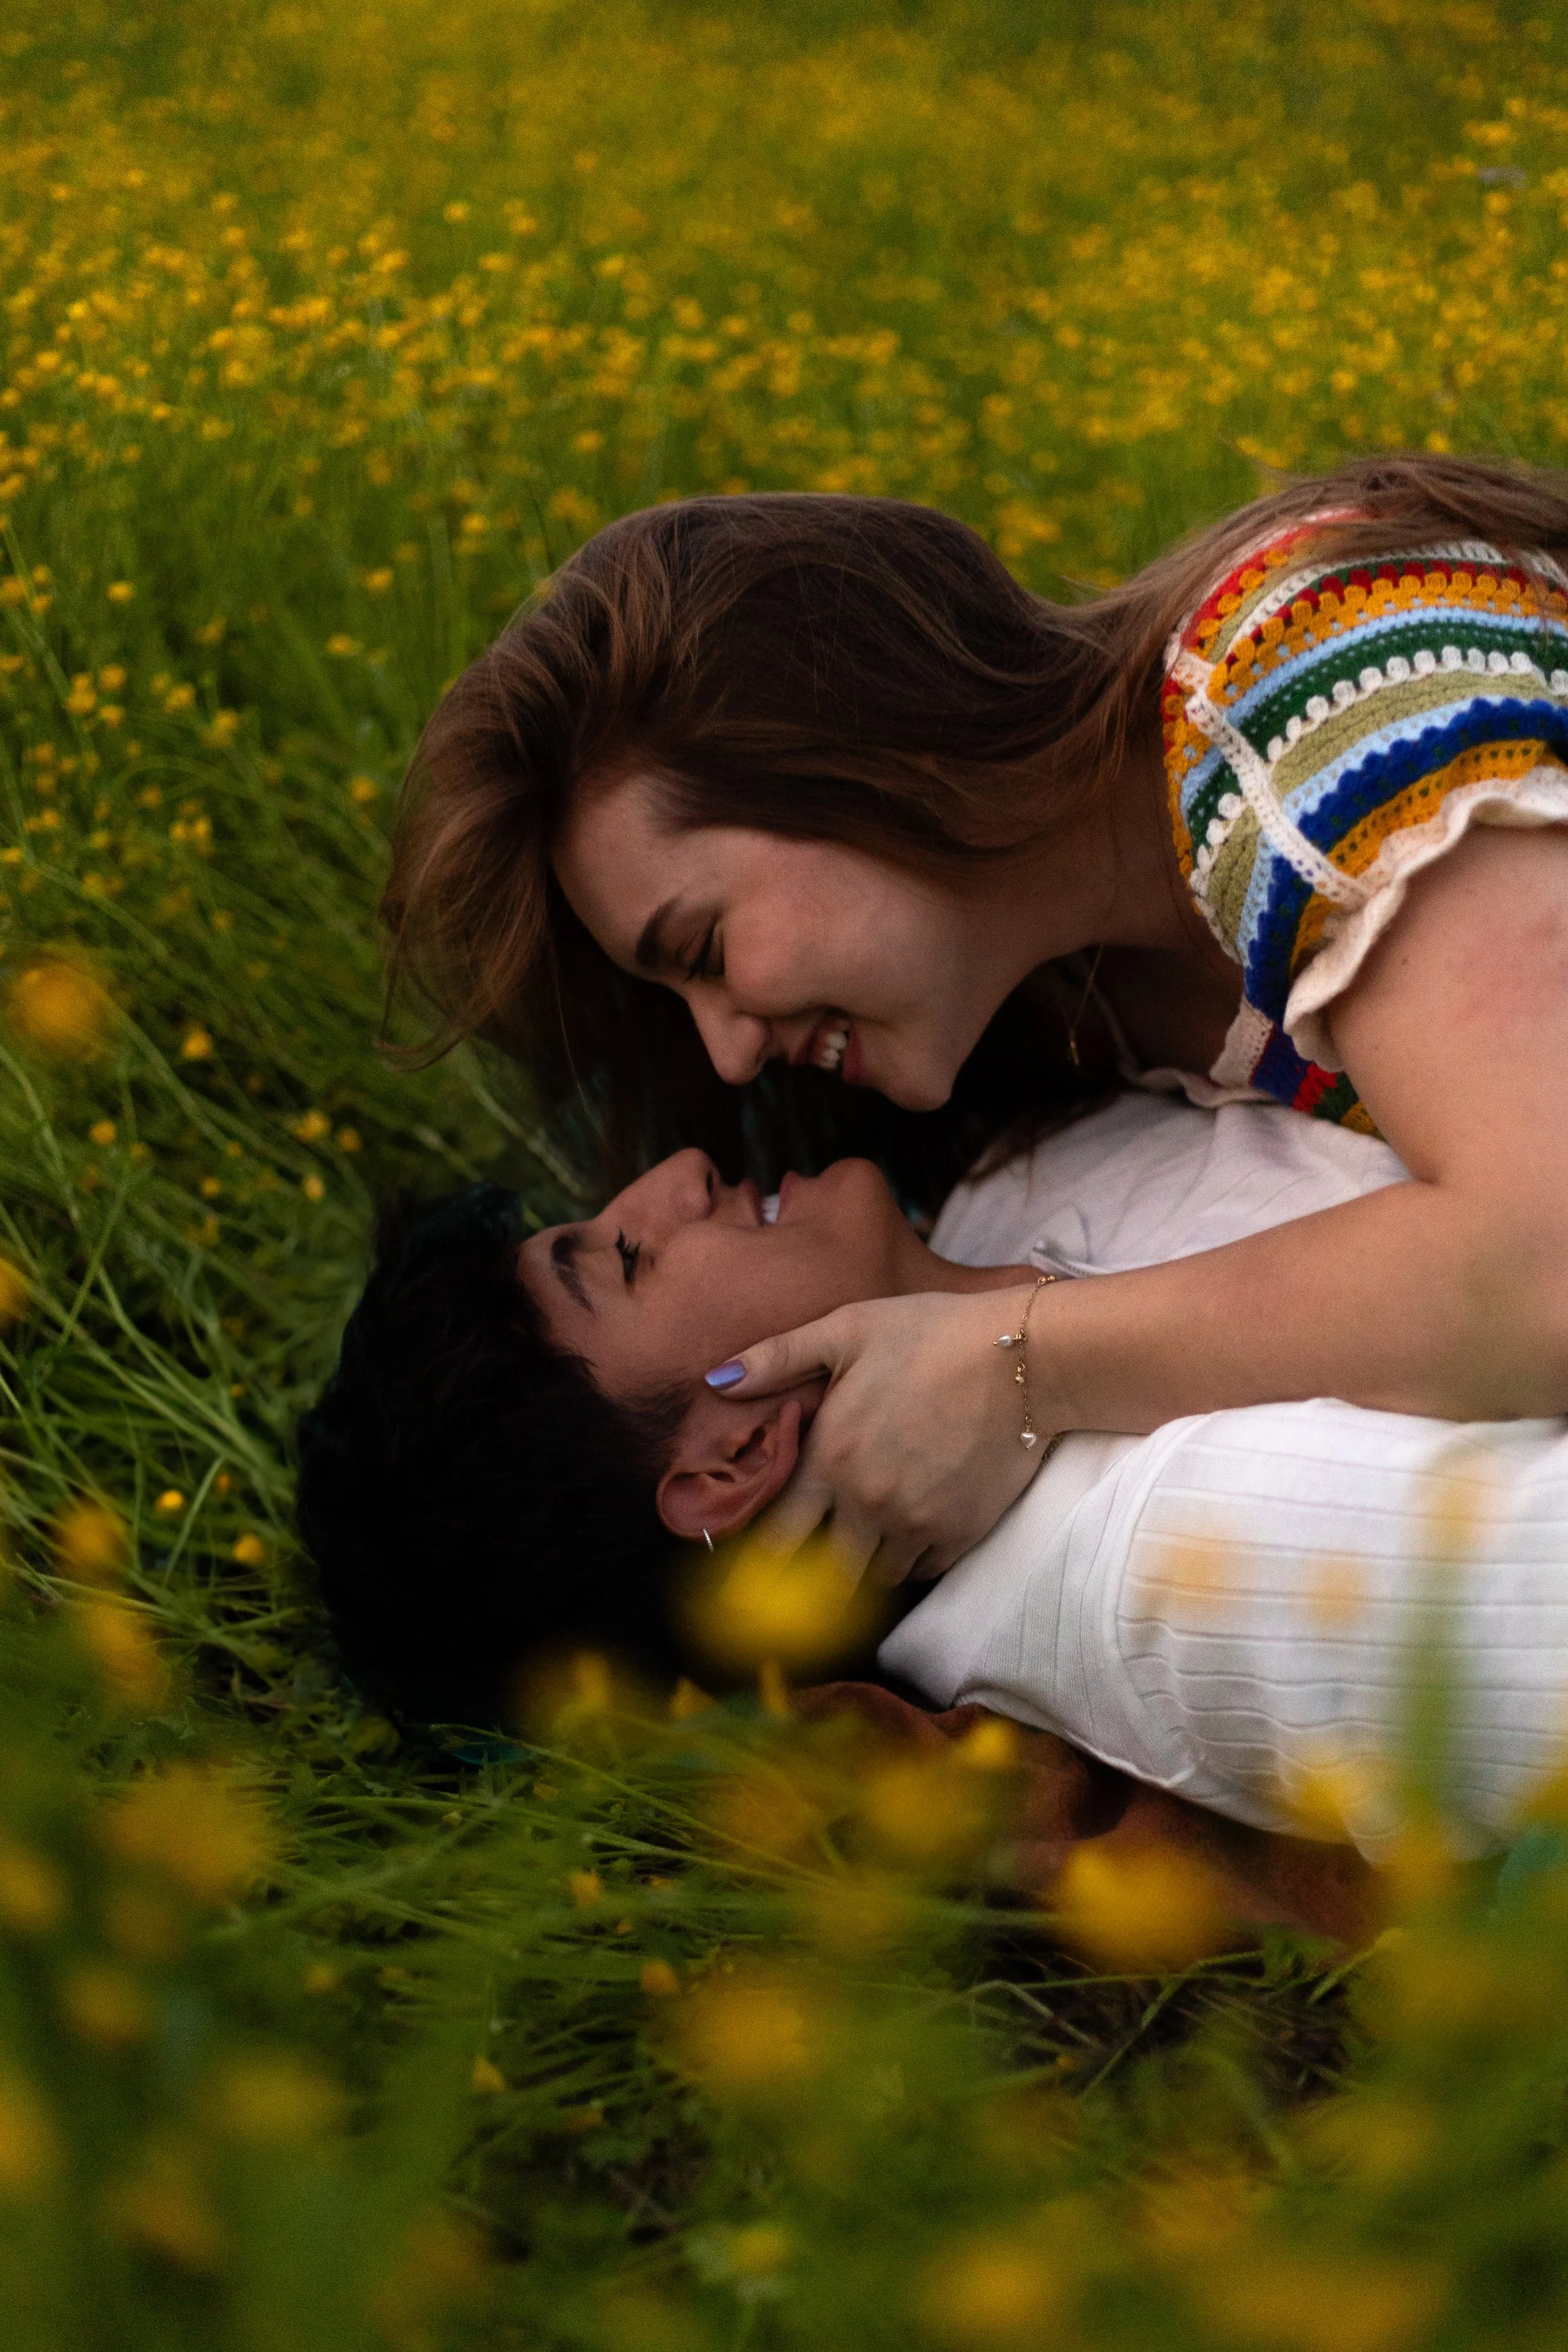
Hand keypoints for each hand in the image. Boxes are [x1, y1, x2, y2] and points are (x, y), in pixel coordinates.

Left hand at [710, 1288, 1056, 1586]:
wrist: (1025, 1356)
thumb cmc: (931, 1332)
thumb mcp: (846, 1329)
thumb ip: (777, 1358)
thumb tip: (715, 1380)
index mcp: (831, 1459)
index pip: (780, 1535)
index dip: (766, 1554)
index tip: (761, 1563)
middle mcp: (868, 1503)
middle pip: (825, 1571)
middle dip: (815, 1571)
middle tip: (814, 1563)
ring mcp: (918, 1524)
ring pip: (876, 1576)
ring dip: (866, 1564)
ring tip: (864, 1546)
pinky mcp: (962, 1533)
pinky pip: (924, 1570)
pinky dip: (912, 1560)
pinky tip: (911, 1535)